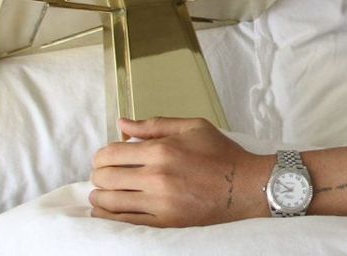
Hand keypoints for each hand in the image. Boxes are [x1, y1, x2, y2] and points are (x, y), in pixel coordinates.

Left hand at [89, 117, 272, 226]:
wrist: (246, 186)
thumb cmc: (222, 154)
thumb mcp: (193, 127)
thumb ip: (155, 125)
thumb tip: (122, 123)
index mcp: (162, 150)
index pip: (110, 153)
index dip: (102, 156)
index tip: (106, 158)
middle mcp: (157, 177)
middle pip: (105, 177)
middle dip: (100, 175)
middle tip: (106, 175)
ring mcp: (160, 204)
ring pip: (110, 202)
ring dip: (101, 196)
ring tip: (106, 192)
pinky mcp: (165, 224)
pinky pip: (124, 223)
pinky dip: (109, 217)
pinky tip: (110, 210)